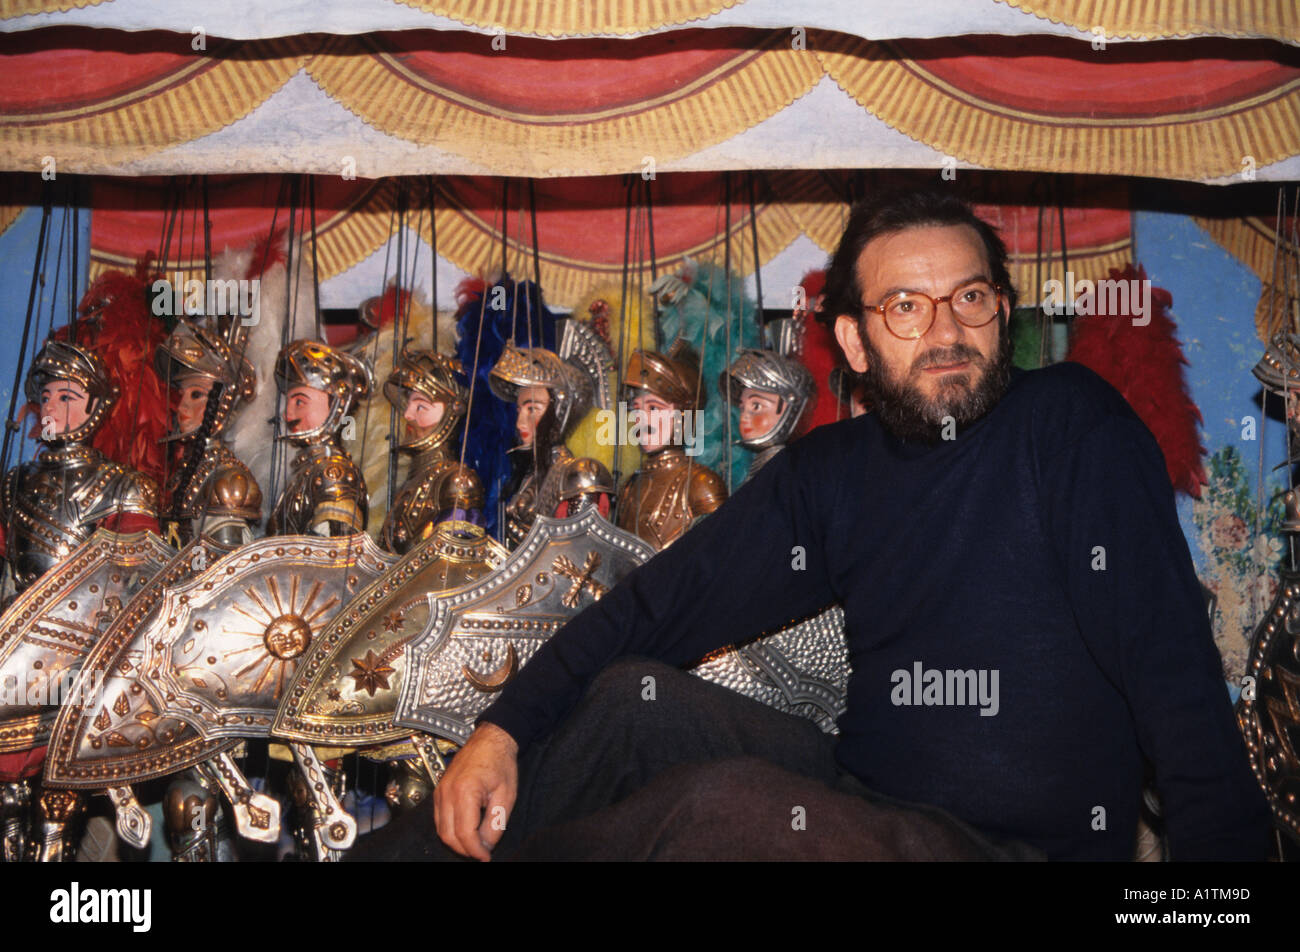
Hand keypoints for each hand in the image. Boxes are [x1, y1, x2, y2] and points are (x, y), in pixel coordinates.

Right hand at [434, 722, 518, 860]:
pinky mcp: (439, 791)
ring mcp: (440, 791)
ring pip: (441, 829)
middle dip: (465, 850)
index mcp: (465, 791)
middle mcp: (447, 792)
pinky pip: (439, 819)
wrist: (490, 739)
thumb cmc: (500, 762)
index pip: (464, 833)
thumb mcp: (506, 795)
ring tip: (475, 844)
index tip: (486, 857)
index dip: (475, 850)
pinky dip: (450, 830)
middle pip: (448, 835)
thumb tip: (486, 845)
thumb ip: (495, 823)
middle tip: (482, 853)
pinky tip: (466, 831)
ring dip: (456, 842)